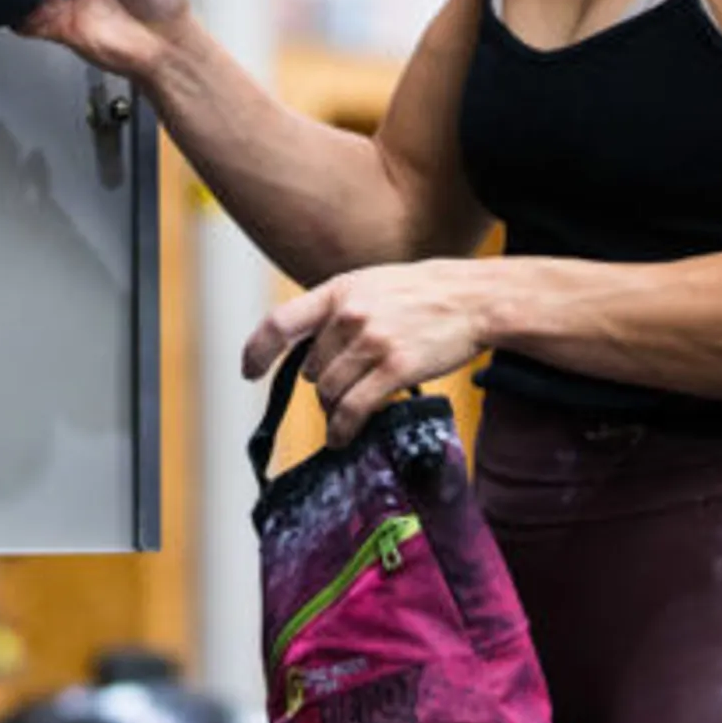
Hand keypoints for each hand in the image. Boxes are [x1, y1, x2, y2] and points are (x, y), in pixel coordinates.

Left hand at [242, 261, 495, 447]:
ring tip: (345, 413)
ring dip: (333, 408)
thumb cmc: (421, 294)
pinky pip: (354, 409)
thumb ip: (337, 313)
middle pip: (312, 369)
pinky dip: (343, 429)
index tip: (249, 371)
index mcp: (338, 291)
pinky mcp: (395, 368)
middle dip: (322, 384)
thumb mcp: (370, 286)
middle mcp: (350, 315)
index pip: (281, 322)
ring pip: (329, 392)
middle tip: (342, 388)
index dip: (258, 350)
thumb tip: (308, 357)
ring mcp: (372, 342)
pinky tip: (342, 437)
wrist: (472, 298)